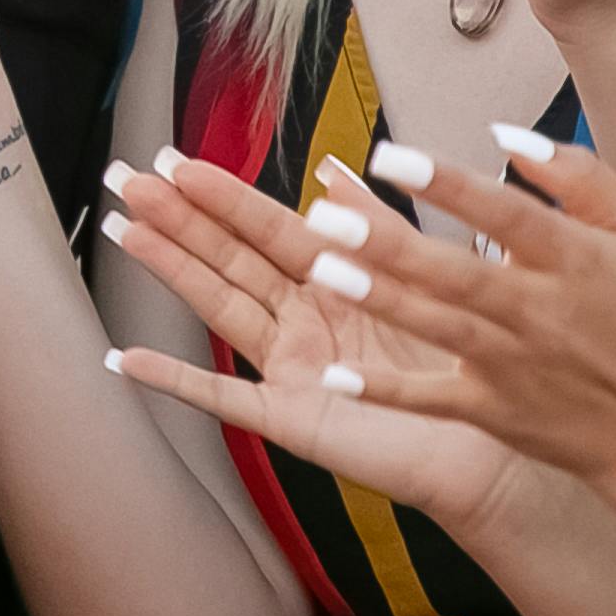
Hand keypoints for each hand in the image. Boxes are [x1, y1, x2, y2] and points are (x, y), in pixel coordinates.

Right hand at [98, 146, 532, 532]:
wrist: (489, 451)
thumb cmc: (461, 368)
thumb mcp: (418, 278)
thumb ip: (375, 224)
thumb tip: (331, 170)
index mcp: (334, 280)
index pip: (266, 227)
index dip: (221, 195)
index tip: (177, 163)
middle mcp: (302, 319)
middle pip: (230, 259)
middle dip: (180, 220)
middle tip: (129, 184)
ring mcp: (290, 367)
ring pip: (219, 307)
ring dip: (171, 271)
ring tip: (126, 233)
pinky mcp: (287, 418)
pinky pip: (222, 397)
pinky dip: (176, 379)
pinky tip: (129, 360)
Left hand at [276, 131, 615, 560]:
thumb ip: (578, 174)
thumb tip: (507, 137)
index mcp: (574, 259)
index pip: (505, 213)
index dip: (448, 185)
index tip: (389, 156)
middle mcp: (538, 311)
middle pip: (456, 273)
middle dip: (389, 244)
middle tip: (326, 213)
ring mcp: (513, 365)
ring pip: (436, 328)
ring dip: (377, 299)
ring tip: (319, 269)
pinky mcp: (494, 410)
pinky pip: (433, 400)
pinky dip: (386, 393)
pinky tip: (335, 378)